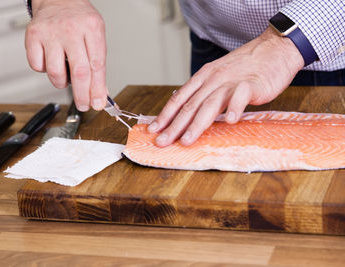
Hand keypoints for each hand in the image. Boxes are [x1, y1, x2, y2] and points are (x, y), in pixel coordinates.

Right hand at [25, 0, 106, 110]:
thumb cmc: (79, 20)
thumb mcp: (96, 37)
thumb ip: (97, 65)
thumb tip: (100, 95)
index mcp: (92, 27)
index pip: (97, 65)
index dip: (98, 89)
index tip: (98, 103)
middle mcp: (71, 29)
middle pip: (79, 72)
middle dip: (83, 94)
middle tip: (84, 105)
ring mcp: (50, 32)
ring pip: (56, 73)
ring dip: (62, 83)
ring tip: (66, 76)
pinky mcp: (33, 36)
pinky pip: (38, 66)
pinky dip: (45, 70)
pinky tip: (51, 60)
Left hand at [147, 27, 303, 146]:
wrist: (275, 49)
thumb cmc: (246, 67)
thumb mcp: (218, 75)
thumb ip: (204, 92)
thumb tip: (186, 110)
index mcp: (203, 77)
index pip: (179, 98)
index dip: (165, 115)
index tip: (153, 130)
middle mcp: (213, 79)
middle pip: (190, 104)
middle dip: (174, 126)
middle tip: (162, 142)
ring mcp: (232, 81)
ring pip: (210, 103)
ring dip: (197, 123)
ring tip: (187, 140)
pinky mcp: (252, 84)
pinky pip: (241, 95)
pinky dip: (235, 107)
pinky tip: (230, 121)